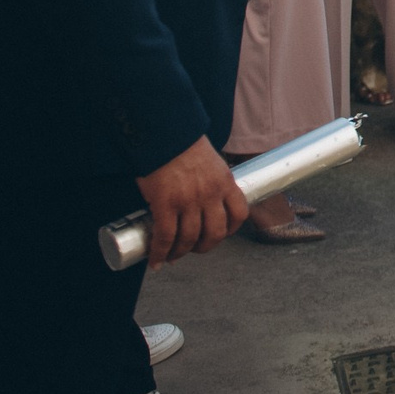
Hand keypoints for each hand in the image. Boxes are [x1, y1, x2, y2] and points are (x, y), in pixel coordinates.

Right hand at [133, 136, 249, 268]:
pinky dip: (160, 253)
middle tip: (194, 249)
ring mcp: (189, 201)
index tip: (220, 235)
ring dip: (180, 253)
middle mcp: (210, 194)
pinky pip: (165, 237)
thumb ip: (210, 180)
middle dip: (205, 247)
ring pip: (189, 239)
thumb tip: (201, 198)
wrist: (164, 133)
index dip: (231, 230)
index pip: (239, 214)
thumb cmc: (183, 144)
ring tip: (172, 257)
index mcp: (225, 182)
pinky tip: (155, 260)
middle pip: (215, 233)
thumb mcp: (210, 161)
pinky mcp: (166, 204)